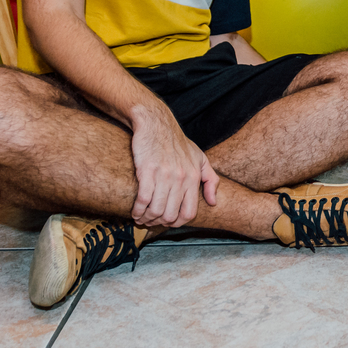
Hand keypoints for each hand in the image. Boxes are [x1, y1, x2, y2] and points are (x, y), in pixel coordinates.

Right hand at [129, 105, 218, 227]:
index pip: (189, 212)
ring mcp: (164, 175)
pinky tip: (135, 211)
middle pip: (170, 215)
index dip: (177, 223)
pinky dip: (137, 210)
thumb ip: (211, 180)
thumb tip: (213, 202)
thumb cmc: (177, 142)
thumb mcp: (200, 158)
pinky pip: (143, 200)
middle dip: (159, 223)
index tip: (168, 223)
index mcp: (194, 177)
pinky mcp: (147, 171)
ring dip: (146, 219)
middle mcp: (181, 178)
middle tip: (151, 222)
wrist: (156, 123)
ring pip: (156, 210)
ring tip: (141, 218)